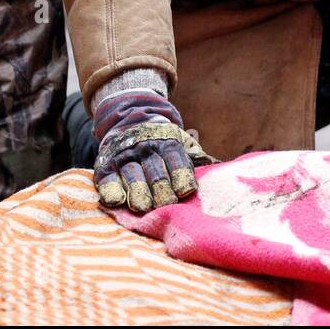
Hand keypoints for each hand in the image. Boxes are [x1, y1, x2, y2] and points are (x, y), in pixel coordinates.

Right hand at [91, 90, 214, 212]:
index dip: (181, 177)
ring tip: (144, 208)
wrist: (130, 121)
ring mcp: (125, 157)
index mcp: (169, 144)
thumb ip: (198, 156)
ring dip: (139, 194)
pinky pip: (107, 180)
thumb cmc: (163, 143)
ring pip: (133, 177)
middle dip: (162, 192)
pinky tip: (117, 201)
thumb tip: (224, 168)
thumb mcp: (182, 142)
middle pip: (156, 174)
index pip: (177, 161)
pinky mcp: (106, 167)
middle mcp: (147, 149)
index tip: (185, 192)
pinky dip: (112, 190)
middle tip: (165, 205)